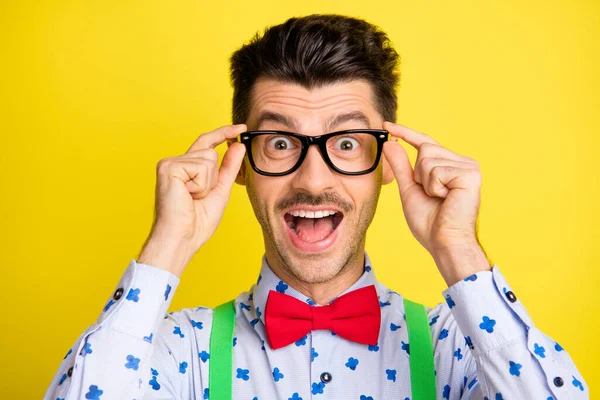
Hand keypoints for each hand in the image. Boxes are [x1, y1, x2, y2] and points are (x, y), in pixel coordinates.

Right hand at [138, 124, 246, 275]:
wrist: (182, 238)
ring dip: (207, 183)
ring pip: (208, 158)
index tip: (241, 127)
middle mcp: (175, 162)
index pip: (207, 143)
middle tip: (198, 198)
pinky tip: (187, 195)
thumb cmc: (197, 222)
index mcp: (186, 168)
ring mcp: (170, 163)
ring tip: (192, 198)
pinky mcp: (168, 167)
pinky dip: (200, 185)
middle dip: (213, 177)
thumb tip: (238, 145)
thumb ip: (228, 167)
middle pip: (210, 151)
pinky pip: (200, 166)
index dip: (224, 133)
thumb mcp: (219, 190)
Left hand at [382, 121, 489, 283]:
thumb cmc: (430, 222)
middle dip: (419, 174)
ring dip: (426, 182)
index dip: (405, 133)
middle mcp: (462, 162)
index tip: (386, 125)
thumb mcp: (410, 189)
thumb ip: (401, 166)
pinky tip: (446, 198)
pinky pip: (437, 170)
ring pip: (428, 158)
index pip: (425, 142)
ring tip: (440, 198)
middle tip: (432, 195)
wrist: (444, 242)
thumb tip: (390, 142)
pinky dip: (434, 186)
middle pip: (425, 148)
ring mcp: (469, 166)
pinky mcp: (471, 174)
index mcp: (450, 165)